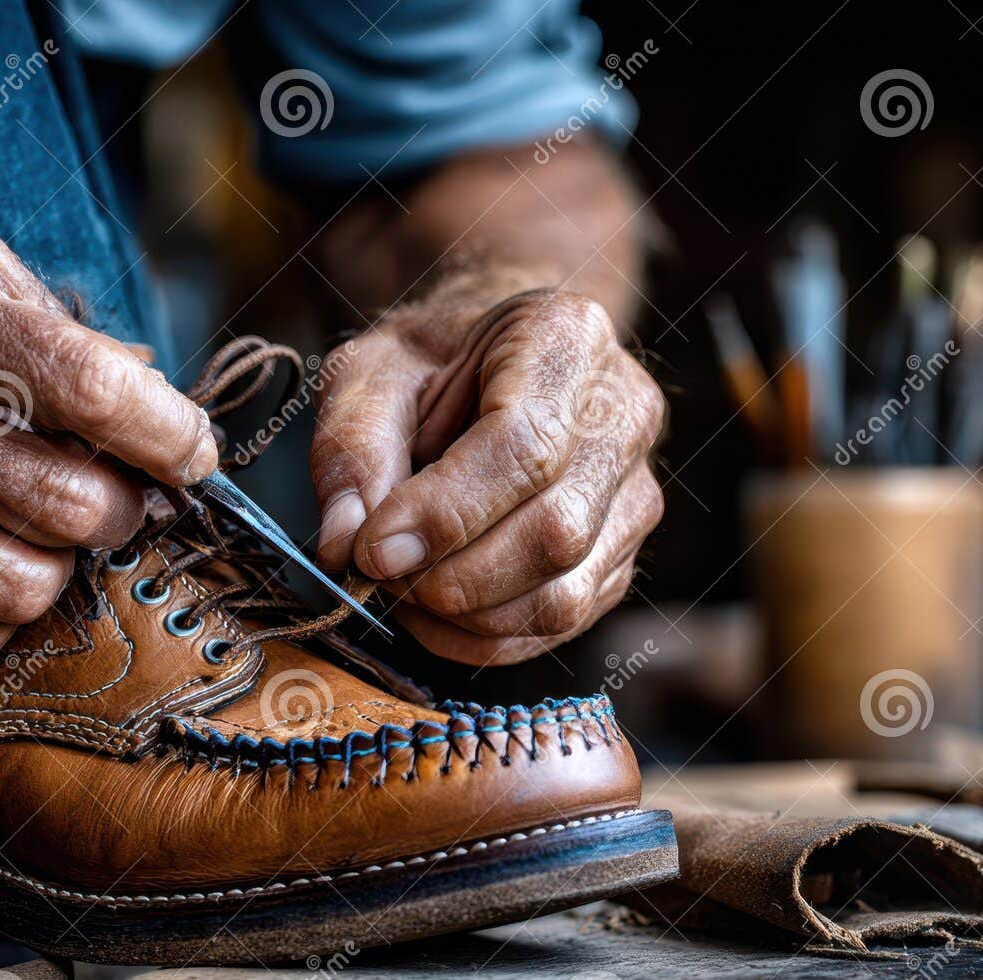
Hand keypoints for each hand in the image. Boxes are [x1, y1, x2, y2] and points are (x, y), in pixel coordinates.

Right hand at [0, 232, 215, 656]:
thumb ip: (58, 320)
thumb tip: (156, 390)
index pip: (97, 390)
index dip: (172, 434)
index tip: (191, 451)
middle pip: (81, 505)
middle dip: (125, 505)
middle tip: (113, 489)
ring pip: (38, 584)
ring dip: (62, 560)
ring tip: (34, 520)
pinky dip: (1, 602)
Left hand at [311, 287, 664, 664]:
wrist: (490, 363)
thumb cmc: (429, 360)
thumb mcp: (368, 373)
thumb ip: (351, 450)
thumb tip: (346, 547)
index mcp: (566, 339)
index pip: (525, 447)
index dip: (444, 514)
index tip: (373, 549)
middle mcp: (623, 416)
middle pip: (555, 532)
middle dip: (451, 576)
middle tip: (378, 571)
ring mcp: (635, 491)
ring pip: (565, 595)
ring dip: (466, 616)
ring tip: (403, 587)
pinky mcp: (624, 555)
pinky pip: (562, 623)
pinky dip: (485, 638)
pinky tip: (434, 612)